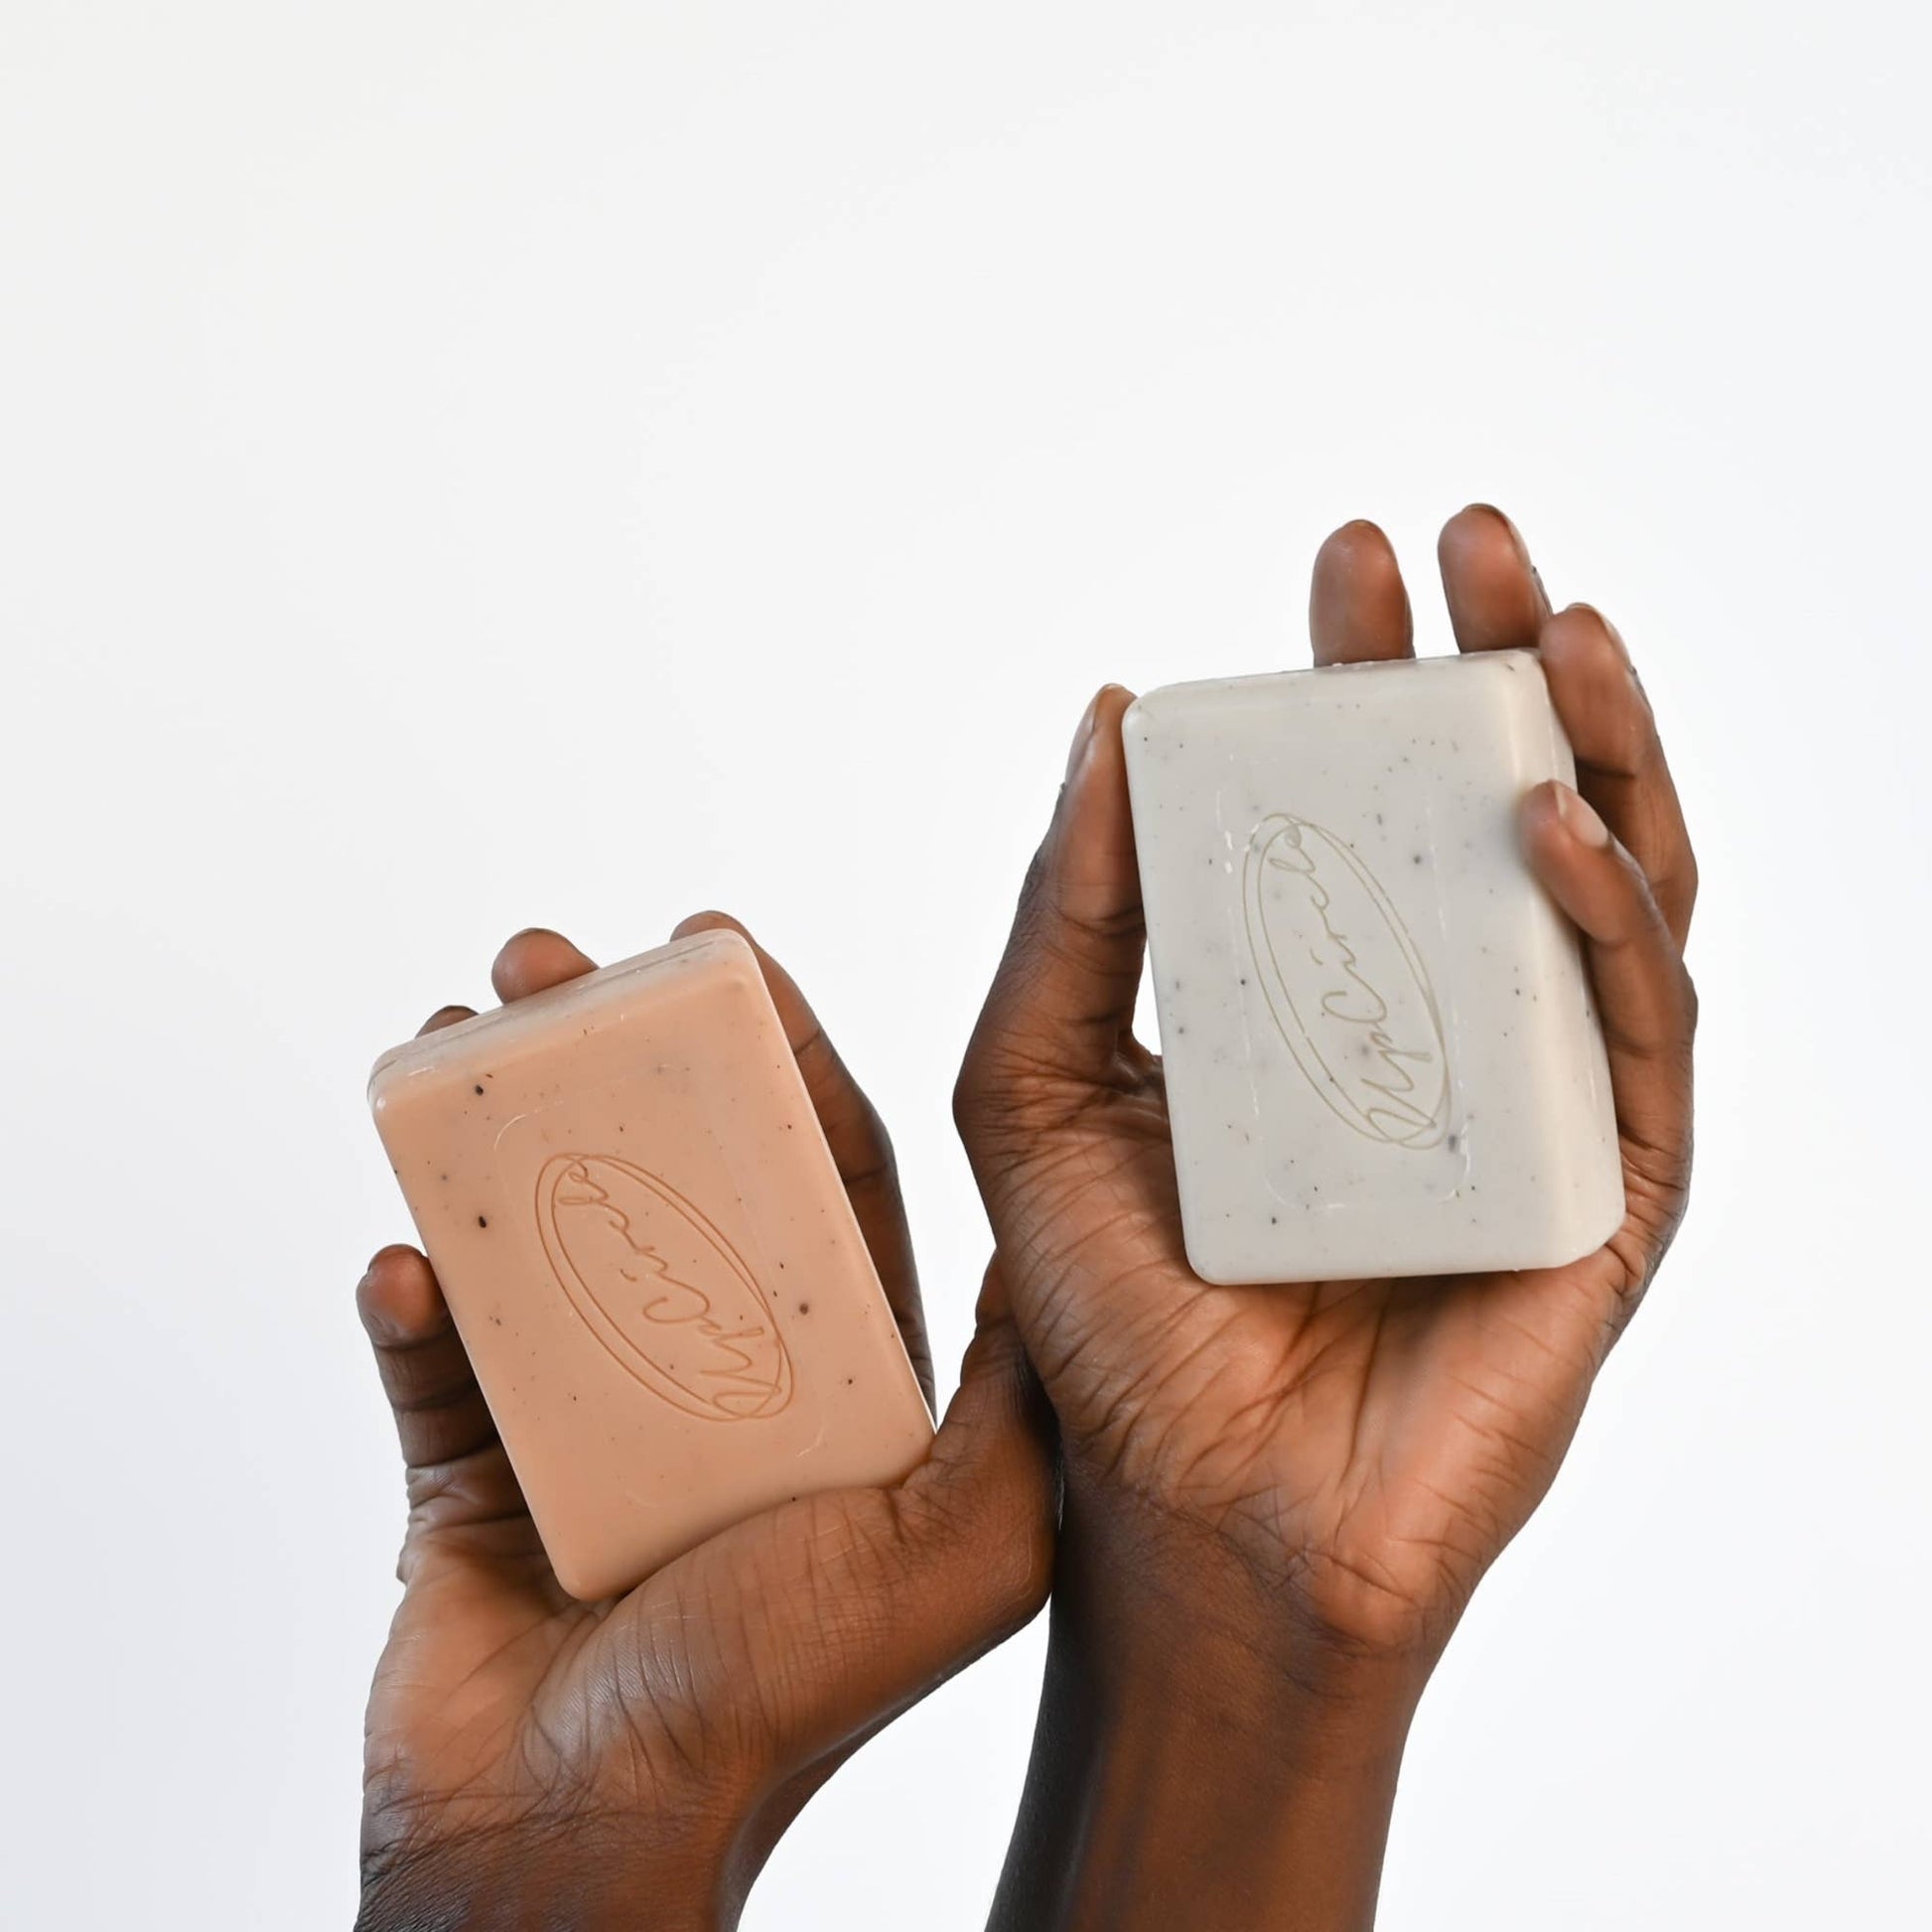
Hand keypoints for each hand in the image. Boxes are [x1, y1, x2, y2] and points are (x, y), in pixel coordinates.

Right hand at [355, 918, 1052, 1931]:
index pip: (818, 1173)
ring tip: (453, 1039)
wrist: (587, 1850)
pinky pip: (434, 1364)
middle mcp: (718, 1381)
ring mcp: (590, 1424)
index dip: (780, 1054)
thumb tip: (1067, 1261)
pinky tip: (403, 1268)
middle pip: (664, 1174)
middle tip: (557, 959)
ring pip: (538, 1235)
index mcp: (833, 1378)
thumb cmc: (780, 1708)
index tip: (724, 946)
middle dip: (613, 1057)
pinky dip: (412, 1310)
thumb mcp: (963, 1549)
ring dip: (490, 1133)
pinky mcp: (473, 1477)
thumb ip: (1018, 1408)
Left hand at [957, 507, 1696, 1928]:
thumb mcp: (1039, 1088)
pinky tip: (1554, 828)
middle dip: (1500, 669)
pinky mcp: (1603, 1205)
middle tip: (1472, 541)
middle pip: (1502, 818)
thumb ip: (1070, 916)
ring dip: (1601, 755)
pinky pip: (1637, 1045)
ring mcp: (1533, 1116)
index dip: (1366, 678)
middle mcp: (1438, 1037)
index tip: (1345, 563)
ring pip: (1612, 901)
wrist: (1178, 1524)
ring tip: (1555, 630)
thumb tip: (1108, 715)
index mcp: (1317, 1000)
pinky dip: (1608, 929)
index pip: (1364, 807)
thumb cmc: (1108, 1323)